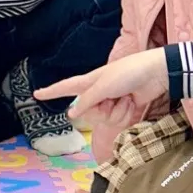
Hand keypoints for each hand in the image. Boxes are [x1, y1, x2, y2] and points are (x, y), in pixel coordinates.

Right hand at [35, 48, 168, 125]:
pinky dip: (126, 113)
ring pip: (105, 119)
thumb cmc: (128, 72)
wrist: (155, 74)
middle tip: (112, 98)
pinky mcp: (124, 108)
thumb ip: (86, 101)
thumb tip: (71, 113)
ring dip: (117, 111)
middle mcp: (98, 92)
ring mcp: (111, 101)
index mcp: (90, 81)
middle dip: (101, 110)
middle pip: (88, 113)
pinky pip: (118, 120)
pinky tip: (133, 101)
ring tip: (126, 97)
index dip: (51, 91)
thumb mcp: (103, 85)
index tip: (36, 94)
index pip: (65, 87)